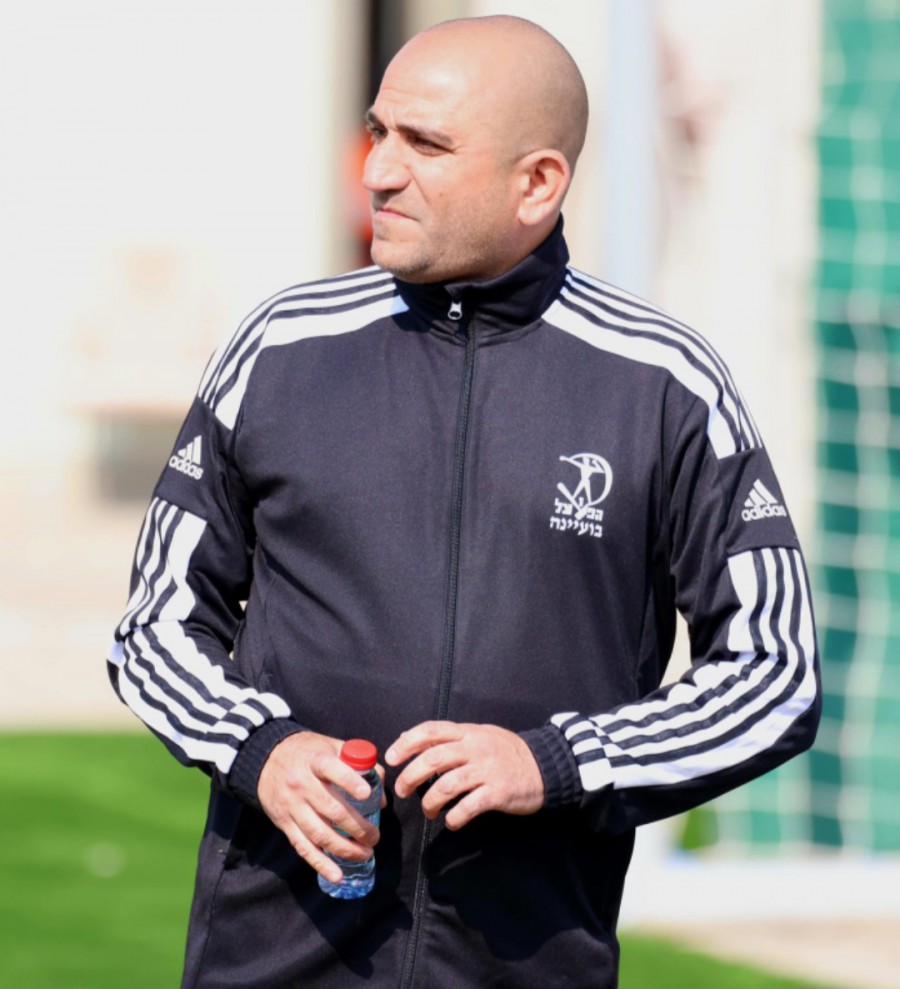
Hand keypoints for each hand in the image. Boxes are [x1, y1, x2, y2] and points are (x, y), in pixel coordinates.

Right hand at [257, 731, 383, 883]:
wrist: (265, 759)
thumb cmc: (307, 753)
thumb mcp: (331, 746)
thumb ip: (360, 764)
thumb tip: (381, 798)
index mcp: (315, 760)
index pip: (332, 769)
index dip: (350, 781)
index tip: (367, 794)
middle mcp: (302, 784)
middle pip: (331, 809)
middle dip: (357, 827)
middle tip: (375, 837)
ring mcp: (292, 806)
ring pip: (319, 834)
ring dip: (345, 848)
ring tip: (365, 854)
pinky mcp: (285, 824)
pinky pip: (303, 848)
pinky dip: (321, 864)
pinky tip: (338, 875)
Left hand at [385, 721, 544, 830]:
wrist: (546, 766)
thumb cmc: (508, 752)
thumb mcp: (481, 735)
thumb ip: (451, 738)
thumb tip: (412, 737)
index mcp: (469, 733)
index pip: (432, 731)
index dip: (408, 742)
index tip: (392, 757)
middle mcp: (476, 748)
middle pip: (434, 759)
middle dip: (411, 776)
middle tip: (403, 791)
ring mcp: (487, 770)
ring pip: (447, 785)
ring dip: (430, 802)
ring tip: (429, 811)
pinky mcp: (498, 792)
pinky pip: (469, 806)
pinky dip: (455, 818)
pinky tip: (452, 822)